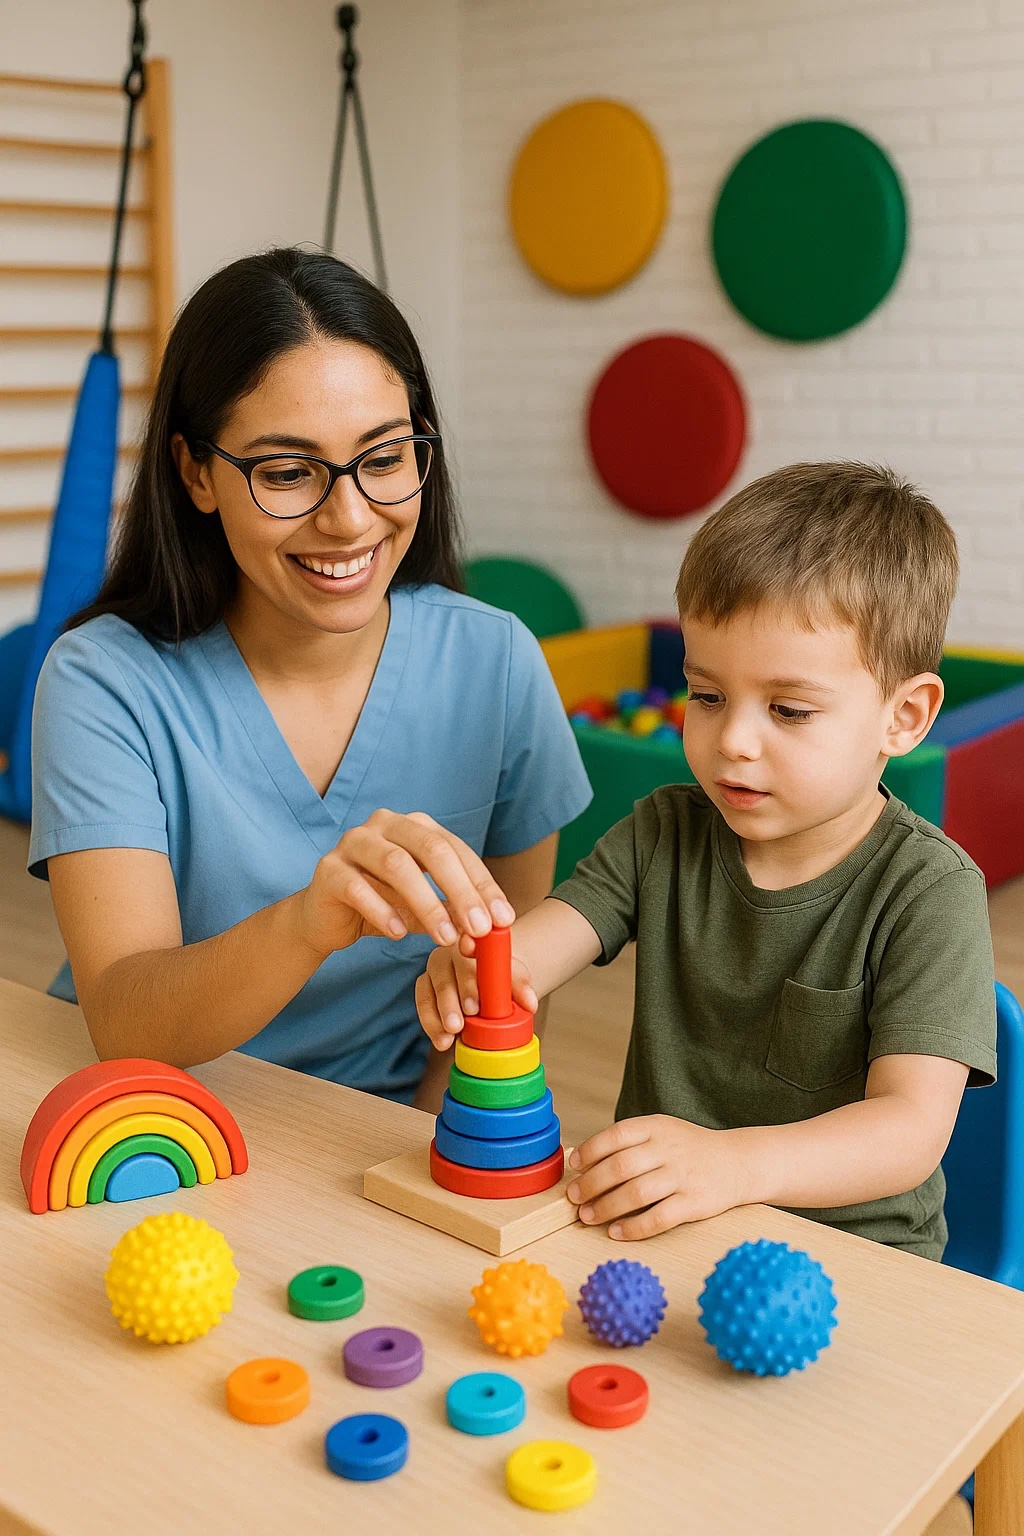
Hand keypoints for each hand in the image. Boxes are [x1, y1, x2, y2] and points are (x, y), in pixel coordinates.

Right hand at [299, 809, 515, 957]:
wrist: (325, 918)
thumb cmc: (381, 905)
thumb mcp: (423, 908)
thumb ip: (452, 911)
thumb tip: (492, 927)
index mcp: (414, 825)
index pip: (456, 849)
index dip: (482, 884)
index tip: (502, 919)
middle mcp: (385, 824)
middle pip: (431, 850)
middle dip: (461, 891)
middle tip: (480, 929)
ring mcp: (354, 842)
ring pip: (396, 865)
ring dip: (426, 904)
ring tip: (445, 938)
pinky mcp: (328, 869)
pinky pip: (358, 887)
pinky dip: (382, 911)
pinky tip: (398, 934)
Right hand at [415, 936, 537, 1049]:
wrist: (489, 979)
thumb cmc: (501, 975)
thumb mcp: (513, 977)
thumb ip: (520, 986)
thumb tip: (530, 1003)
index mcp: (473, 940)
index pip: (469, 944)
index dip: (473, 956)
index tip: (476, 975)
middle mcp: (450, 950)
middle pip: (449, 968)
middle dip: (459, 990)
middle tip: (470, 1010)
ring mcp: (435, 968)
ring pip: (432, 987)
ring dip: (443, 1011)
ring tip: (453, 1031)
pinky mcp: (424, 986)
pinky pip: (424, 1003)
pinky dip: (432, 1023)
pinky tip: (442, 1040)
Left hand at [566, 1115, 751, 1239]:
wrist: (737, 1162)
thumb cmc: (688, 1149)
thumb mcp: (662, 1132)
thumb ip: (629, 1142)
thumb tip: (583, 1161)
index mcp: (656, 1127)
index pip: (616, 1135)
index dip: (591, 1151)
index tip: (575, 1165)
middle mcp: (668, 1150)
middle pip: (620, 1167)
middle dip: (591, 1184)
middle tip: (574, 1198)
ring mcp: (682, 1176)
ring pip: (636, 1194)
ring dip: (606, 1207)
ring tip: (588, 1217)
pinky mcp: (694, 1203)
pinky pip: (658, 1218)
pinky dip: (633, 1228)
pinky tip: (616, 1232)